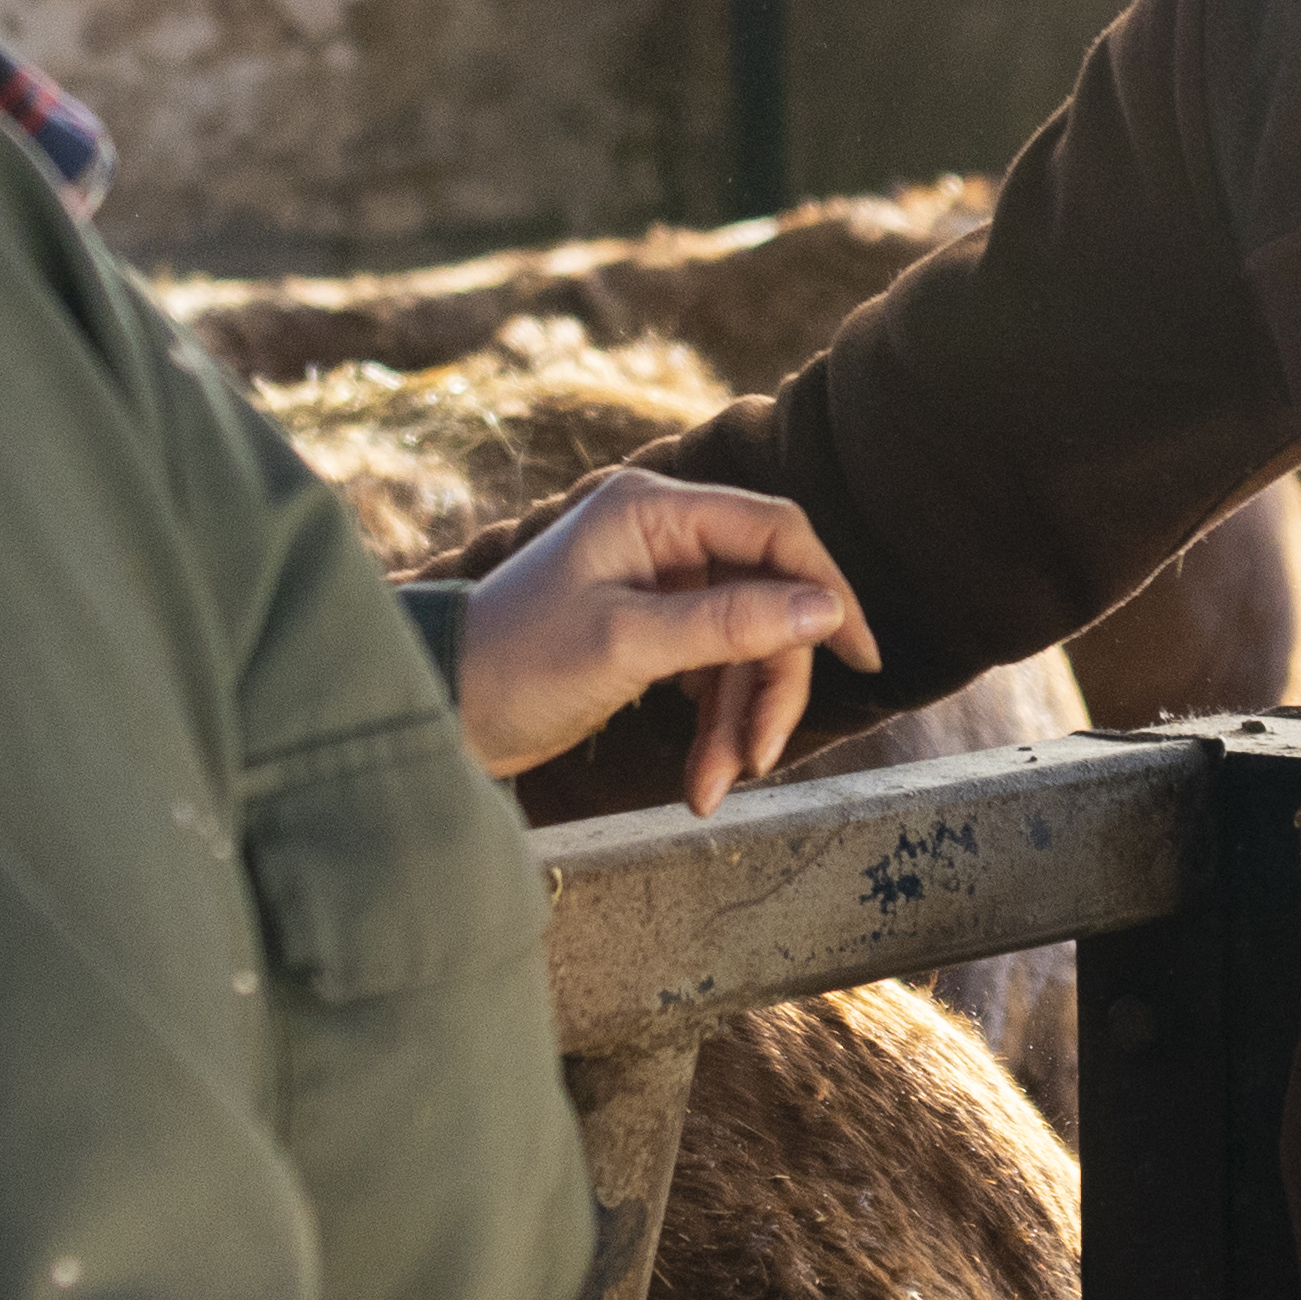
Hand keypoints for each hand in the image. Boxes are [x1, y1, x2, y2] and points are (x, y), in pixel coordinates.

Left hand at [451, 478, 876, 804]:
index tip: (860, 655)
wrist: (440, 711)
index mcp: (654, 510)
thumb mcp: (628, 645)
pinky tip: (699, 777)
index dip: (825, 590)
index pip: (774, 531)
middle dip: (766, 686)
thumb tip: (823, 609)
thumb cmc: (517, 665)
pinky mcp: (649, 629)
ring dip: (738, 720)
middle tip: (760, 758)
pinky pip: (711, 669)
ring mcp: (656, 582)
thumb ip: (728, 623)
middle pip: (765, 600)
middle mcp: (661, 535)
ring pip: (742, 645)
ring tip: (713, 789)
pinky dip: (713, 723)